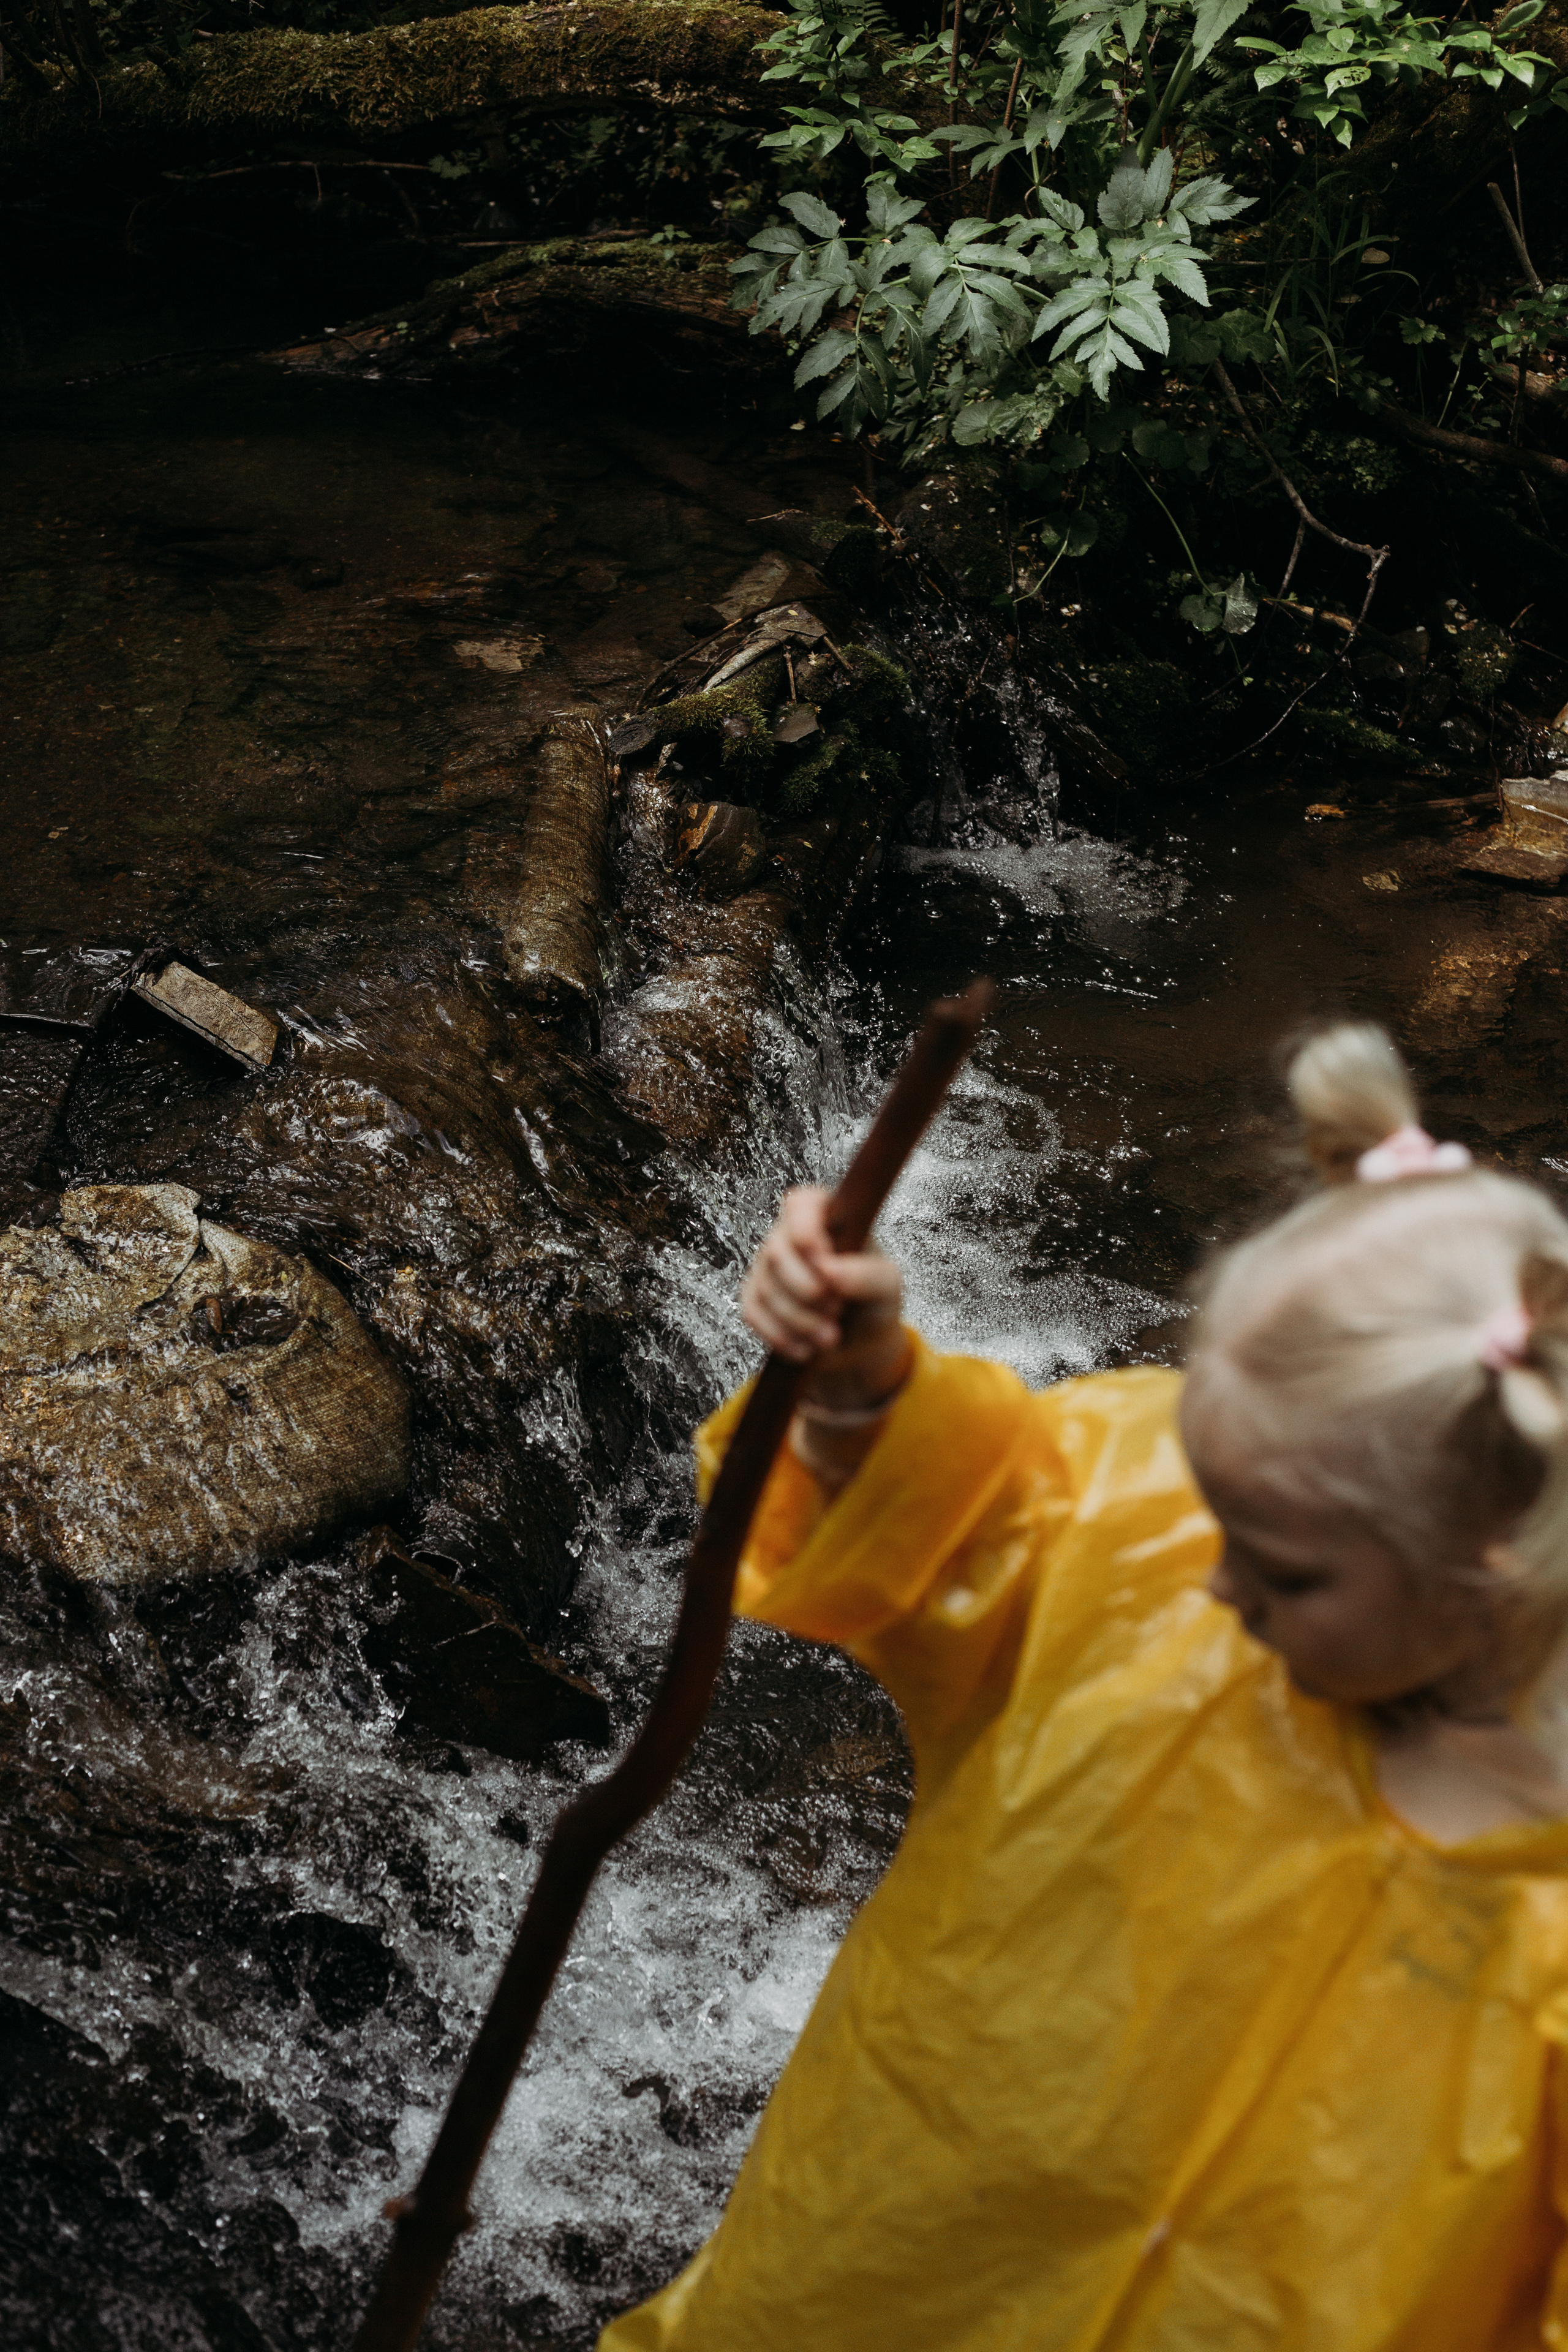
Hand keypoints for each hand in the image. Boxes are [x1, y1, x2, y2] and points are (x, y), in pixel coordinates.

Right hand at [740, 1186, 907, 1409]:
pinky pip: (752, 1312)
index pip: (801, 1204)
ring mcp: (767, 1264)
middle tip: (837, 1311)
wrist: (860, 1339)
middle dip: (808, 1291)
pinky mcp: (755, 1295)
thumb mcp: (886, 1285)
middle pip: (777, 1252)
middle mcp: (789, 1233)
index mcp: (825, 1215)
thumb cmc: (874, 1298)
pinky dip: (780, 1336)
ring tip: (831, 1337)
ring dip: (800, 1321)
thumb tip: (828, 1271)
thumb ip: (865, 1274)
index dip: (806, 1233)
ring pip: (765, 1288)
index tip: (824, 1263)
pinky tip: (806, 1348)